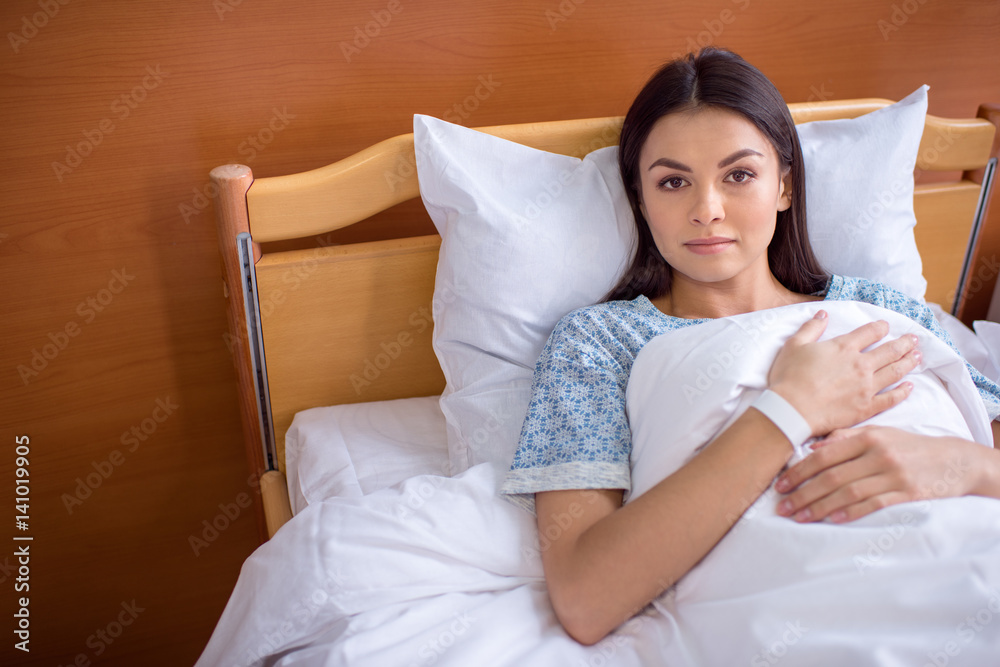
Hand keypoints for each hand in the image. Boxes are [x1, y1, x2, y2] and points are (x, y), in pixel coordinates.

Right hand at [768, 311, 919, 437]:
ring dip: (909, 362)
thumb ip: (811, 328)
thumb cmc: (789, 377)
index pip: (870, 332)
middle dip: (904, 343)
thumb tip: (823, 314)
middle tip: (914, 339)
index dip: (880, 327)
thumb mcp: (794, 345)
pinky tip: (910, 387)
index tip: (886, 326)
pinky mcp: (867, 407)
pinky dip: (903, 392)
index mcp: (844, 347)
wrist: (791, 409)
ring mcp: (867, 387)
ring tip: (918, 356)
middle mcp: (861, 364)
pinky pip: (891, 398)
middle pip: (890, 350)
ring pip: (895, 371)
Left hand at [774, 426, 981, 522]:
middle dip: (803, 493)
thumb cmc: (907, 446)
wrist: (953, 461)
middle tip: (782, 507)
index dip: (799, 471)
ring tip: (799, 517)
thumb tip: (812, 448)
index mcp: (867, 437)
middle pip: (831, 476)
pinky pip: (873, 504)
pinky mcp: (907, 493)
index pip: (824, 455)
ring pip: (848, 492)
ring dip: (820, 507)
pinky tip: (831, 520)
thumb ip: (845, 438)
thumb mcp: (878, 433)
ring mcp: (893, 474)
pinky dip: (850, 513)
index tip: (780, 484)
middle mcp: (878, 454)